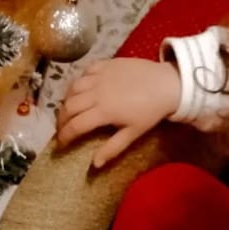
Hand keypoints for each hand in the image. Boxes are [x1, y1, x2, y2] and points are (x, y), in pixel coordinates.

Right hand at [55, 58, 180, 168]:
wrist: (167, 83)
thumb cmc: (150, 111)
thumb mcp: (133, 133)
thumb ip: (112, 148)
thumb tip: (94, 165)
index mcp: (103, 111)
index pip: (75, 125)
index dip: (64, 136)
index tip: (60, 144)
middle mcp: (96, 92)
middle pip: (69, 107)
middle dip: (61, 120)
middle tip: (62, 129)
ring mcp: (99, 76)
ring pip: (72, 88)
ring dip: (66, 100)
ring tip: (68, 110)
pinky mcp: (105, 64)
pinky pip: (84, 72)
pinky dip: (78, 82)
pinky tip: (80, 90)